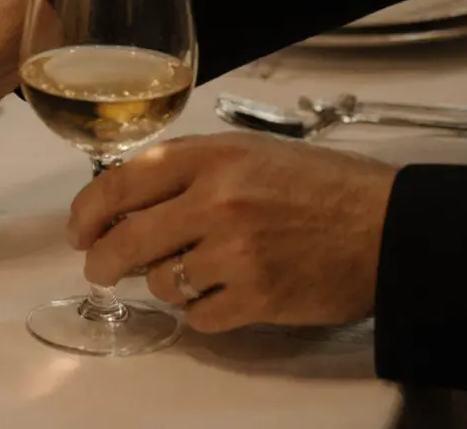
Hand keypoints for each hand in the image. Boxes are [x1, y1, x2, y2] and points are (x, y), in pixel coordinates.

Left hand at [69, 132, 396, 331]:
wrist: (387, 225)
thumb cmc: (318, 184)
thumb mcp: (248, 151)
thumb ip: (187, 168)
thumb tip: (126, 199)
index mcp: (212, 158)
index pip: (121, 183)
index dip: (87, 211)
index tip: (78, 230)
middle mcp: (217, 202)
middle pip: (126, 242)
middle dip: (102, 260)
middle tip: (99, 267)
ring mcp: (236, 253)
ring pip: (161, 282)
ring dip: (165, 282)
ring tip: (192, 271)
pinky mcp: (257, 297)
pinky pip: (198, 316)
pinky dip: (201, 310)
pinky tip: (221, 293)